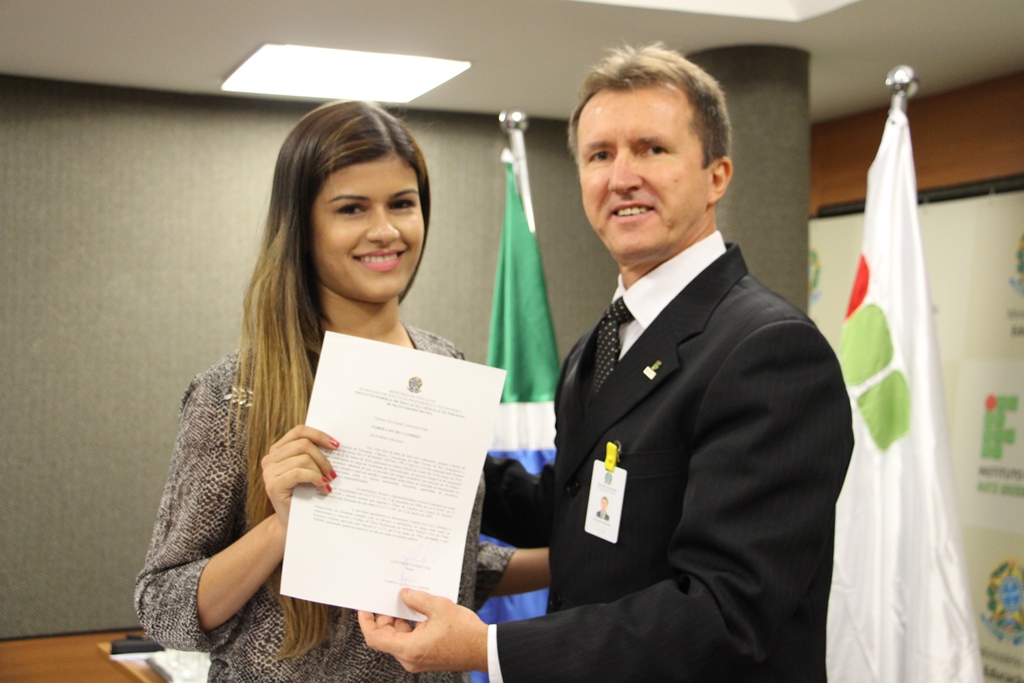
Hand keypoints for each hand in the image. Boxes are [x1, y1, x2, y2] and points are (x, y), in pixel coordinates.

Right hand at [261, 425, 337, 528]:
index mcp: (278, 450)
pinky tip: (323, 488)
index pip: (299, 431)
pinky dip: (315, 478)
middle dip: (323, 458)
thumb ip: (314, 455)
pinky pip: (299, 473)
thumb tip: (336, 443)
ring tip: (327, 483)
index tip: (336, 445)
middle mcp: (270, 458)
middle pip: (303, 444)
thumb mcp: (309, 470)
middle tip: (333, 473)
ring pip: (303, 458)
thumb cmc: (304, 495)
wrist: (293, 522)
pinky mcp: (273, 485)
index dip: (319, 435)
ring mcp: (269, 472)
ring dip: (320, 471)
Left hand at [358, 588, 488, 672]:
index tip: (364, 607)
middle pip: (386, 637)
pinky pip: (409, 640)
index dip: (366, 621)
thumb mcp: (439, 607)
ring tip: (405, 600)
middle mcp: (409, 658)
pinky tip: (416, 611)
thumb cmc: (464, 632)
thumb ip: (417, 599)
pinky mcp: (425, 657)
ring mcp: (417, 659)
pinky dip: (409, 626)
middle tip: (389, 597)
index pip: (375, 638)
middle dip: (385, 616)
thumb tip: (403, 594)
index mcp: (409, 649)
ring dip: (399, 620)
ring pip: (398, 638)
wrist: (484, 649)